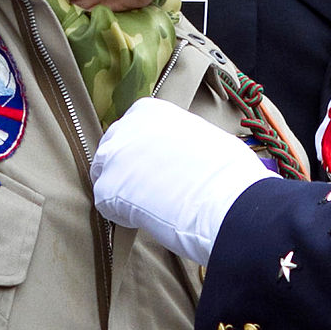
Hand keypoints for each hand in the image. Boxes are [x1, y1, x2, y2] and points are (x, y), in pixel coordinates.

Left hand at [91, 97, 271, 263]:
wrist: (223, 198)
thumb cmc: (225, 169)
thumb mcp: (200, 135)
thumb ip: (177, 139)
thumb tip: (181, 153)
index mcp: (148, 111)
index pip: (131, 129)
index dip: (143, 151)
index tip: (155, 164)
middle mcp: (124, 128)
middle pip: (113, 150)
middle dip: (127, 167)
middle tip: (150, 186)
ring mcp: (112, 158)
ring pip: (105, 176)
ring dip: (123, 190)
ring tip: (151, 204)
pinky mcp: (107, 190)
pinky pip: (108, 205)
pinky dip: (124, 215)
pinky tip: (148, 218)